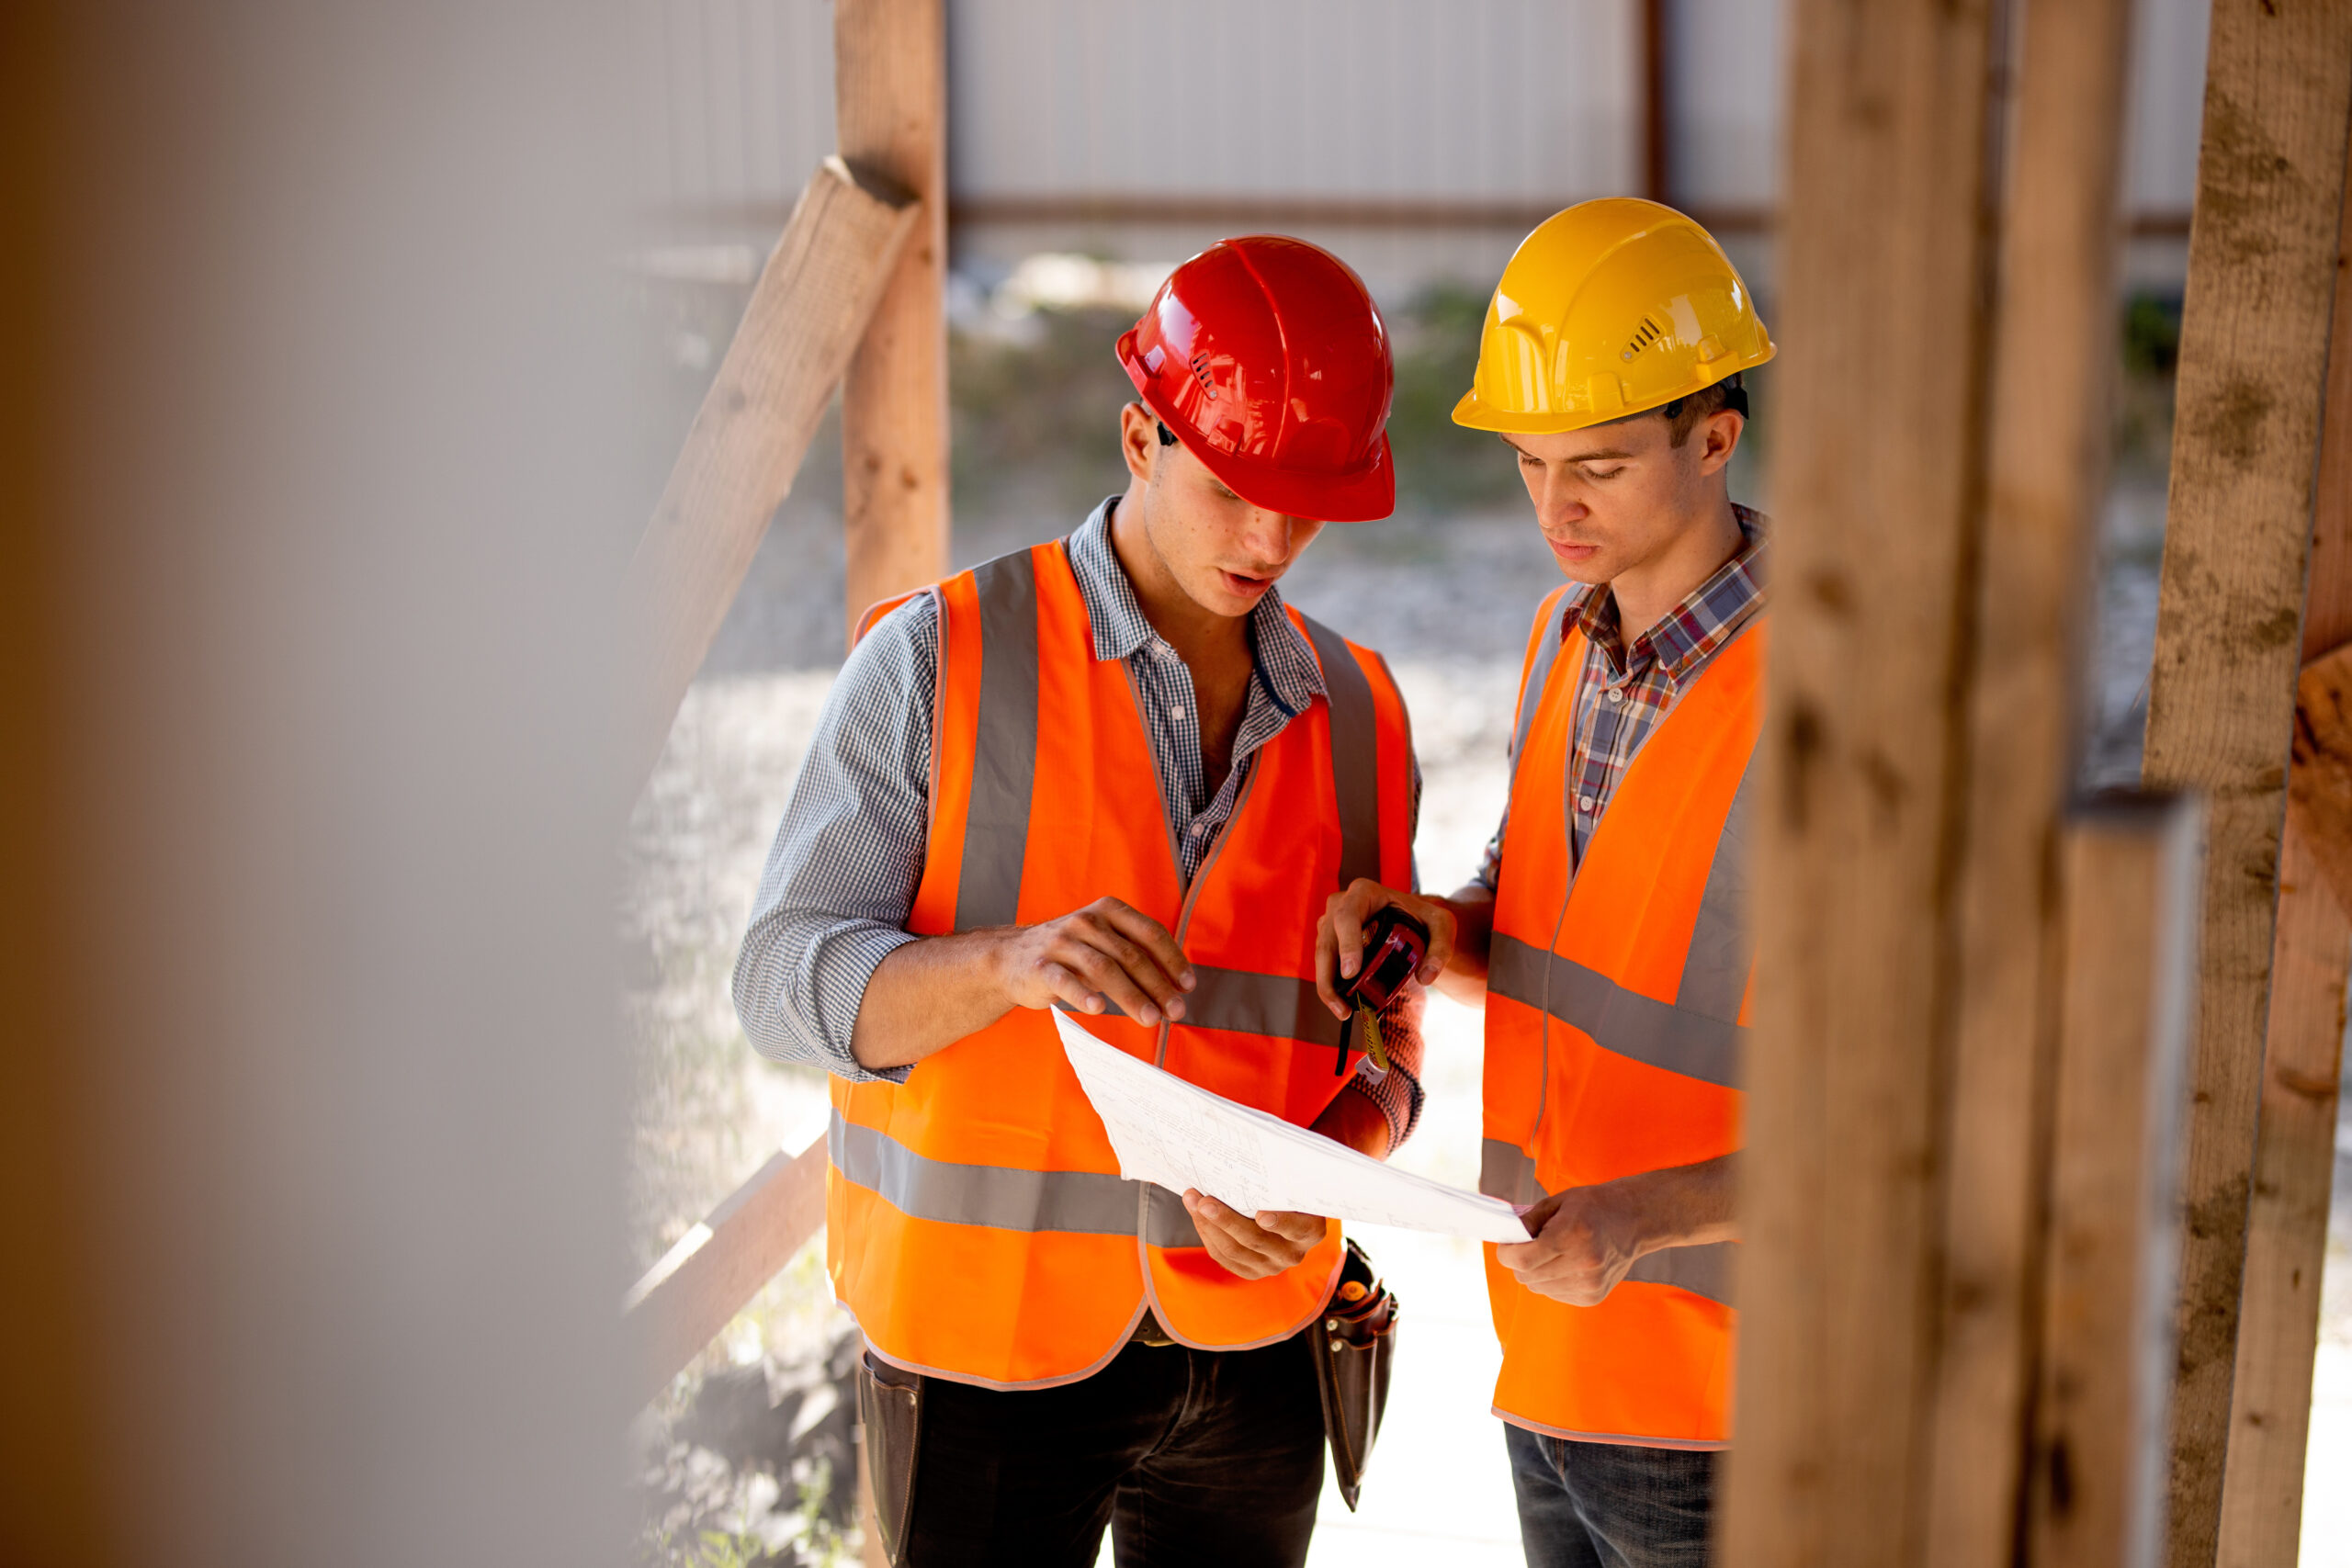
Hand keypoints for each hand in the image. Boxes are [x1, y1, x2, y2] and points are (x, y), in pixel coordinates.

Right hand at [995, 897, 1195, 1026]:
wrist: (1011, 958)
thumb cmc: (1070, 953)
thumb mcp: (1104, 942)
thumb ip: (1136, 955)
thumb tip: (1178, 987)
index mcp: (1108, 911)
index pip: (1149, 933)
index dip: (1172, 960)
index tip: (1187, 986)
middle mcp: (1086, 922)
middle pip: (1131, 955)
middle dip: (1157, 985)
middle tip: (1175, 1011)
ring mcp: (1061, 943)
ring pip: (1103, 969)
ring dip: (1131, 996)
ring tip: (1151, 1019)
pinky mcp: (1040, 966)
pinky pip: (1064, 980)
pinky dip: (1083, 995)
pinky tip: (1099, 1010)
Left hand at [1181, 1191, 1325, 1279]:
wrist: (1287, 1213)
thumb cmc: (1287, 1190)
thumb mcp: (1292, 1183)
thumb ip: (1280, 1178)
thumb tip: (1250, 1155)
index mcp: (1311, 1231)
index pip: (1297, 1229)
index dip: (1281, 1223)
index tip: (1261, 1215)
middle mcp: (1293, 1254)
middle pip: (1256, 1240)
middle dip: (1226, 1220)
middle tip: (1205, 1201)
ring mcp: (1271, 1266)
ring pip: (1234, 1250)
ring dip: (1209, 1225)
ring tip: (1193, 1201)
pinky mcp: (1250, 1271)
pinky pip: (1223, 1256)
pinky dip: (1207, 1234)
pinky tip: (1197, 1214)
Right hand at [1315, 879, 1455, 1020]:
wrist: (1410, 921)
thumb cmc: (1423, 919)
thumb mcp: (1442, 925)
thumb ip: (1440, 948)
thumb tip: (1426, 977)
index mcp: (1365, 892)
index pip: (1348, 916)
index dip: (1347, 944)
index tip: (1351, 973)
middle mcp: (1341, 904)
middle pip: (1327, 940)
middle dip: (1329, 975)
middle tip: (1342, 1005)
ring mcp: (1331, 923)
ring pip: (1321, 955)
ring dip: (1327, 987)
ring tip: (1342, 1012)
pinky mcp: (1329, 941)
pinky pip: (1324, 964)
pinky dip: (1330, 987)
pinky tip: (1341, 1006)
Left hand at [1493, 1184, 1644, 1305]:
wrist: (1634, 1221)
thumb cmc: (1593, 1206)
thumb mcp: (1558, 1202)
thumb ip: (1529, 1221)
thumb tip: (1506, 1238)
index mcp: (1571, 1236)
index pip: (1522, 1260)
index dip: (1507, 1253)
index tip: (1507, 1244)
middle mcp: (1582, 1264)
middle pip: (1527, 1276)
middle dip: (1519, 1262)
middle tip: (1528, 1246)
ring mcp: (1589, 1284)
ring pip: (1538, 1288)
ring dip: (1536, 1273)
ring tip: (1552, 1253)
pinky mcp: (1592, 1297)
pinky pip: (1554, 1294)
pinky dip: (1551, 1281)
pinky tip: (1566, 1263)